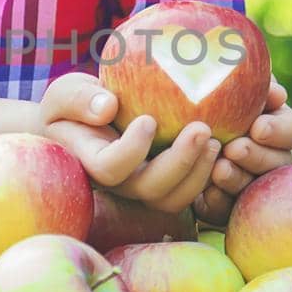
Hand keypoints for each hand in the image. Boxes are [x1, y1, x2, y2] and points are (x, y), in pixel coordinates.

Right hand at [37, 72, 221, 215]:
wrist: (87, 121)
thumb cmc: (74, 104)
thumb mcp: (64, 93)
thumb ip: (78, 98)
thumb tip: (108, 106)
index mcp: (94, 162)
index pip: (111, 169)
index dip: (131, 151)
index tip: (148, 119)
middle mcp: (122, 183)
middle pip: (152, 190)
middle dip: (180, 164)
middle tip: (203, 128)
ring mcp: (147, 186)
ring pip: (175, 198)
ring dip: (199, 173)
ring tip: (217, 139)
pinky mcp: (169, 182)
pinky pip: (193, 188)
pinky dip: (211, 172)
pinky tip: (228, 142)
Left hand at [193, 76, 291, 228]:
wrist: (158, 130)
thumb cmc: (191, 96)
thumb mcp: (210, 82)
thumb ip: (237, 78)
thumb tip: (274, 89)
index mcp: (270, 125)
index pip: (291, 129)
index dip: (280, 130)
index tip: (258, 126)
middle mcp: (265, 156)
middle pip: (278, 163)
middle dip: (258, 156)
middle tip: (235, 148)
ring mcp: (245, 183)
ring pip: (253, 188)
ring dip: (238, 178)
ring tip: (219, 169)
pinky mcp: (221, 205)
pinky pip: (225, 209)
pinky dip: (217, 201)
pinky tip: (205, 193)